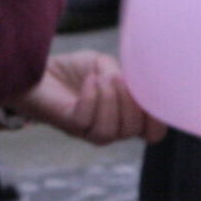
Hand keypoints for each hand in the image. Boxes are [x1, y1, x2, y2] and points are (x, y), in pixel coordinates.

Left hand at [13, 51, 165, 144]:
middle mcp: (109, 128)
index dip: (158, 118)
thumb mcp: (107, 66)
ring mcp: (87, 130)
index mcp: (126, 117)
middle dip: (131, 100)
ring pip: (108, 132)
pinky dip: (90, 97)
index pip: (153, 133)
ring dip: (110, 99)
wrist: (42, 72)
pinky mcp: (67, 123)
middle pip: (132, 130)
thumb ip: (123, 75)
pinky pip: (85, 121)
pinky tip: (89, 80)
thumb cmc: (77, 72)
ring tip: (102, 77)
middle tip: (118, 76)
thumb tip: (128, 83)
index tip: (151, 91)